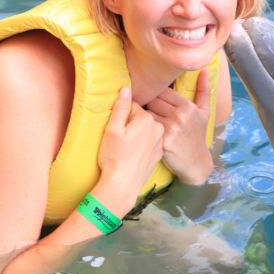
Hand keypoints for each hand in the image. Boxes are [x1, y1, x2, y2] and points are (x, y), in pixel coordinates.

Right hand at [97, 86, 163, 213]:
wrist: (123, 185)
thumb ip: (121, 107)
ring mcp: (161, 141)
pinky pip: (151, 141)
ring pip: (147, 129)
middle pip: (142, 116)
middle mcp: (158, 128)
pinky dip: (144, 143)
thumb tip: (126, 88)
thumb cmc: (114, 157)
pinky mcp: (160, 153)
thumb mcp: (113, 130)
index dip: (122, 115)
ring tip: (127, 146)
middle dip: (132, 122)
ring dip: (139, 132)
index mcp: (147, 119)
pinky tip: (135, 153)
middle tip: (121, 138)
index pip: (133, 106)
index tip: (117, 126)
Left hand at [145, 69, 212, 183]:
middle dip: (144, 101)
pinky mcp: (162, 141)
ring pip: (146, 113)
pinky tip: (134, 128)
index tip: (146, 94)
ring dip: (138, 114)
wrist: (196, 162)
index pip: (162, 90)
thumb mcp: (204, 112)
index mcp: (187, 106)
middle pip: (152, 100)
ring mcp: (171, 128)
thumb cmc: (198, 135)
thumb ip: (203, 90)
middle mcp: (179, 115)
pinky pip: (144, 128)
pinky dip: (137, 127)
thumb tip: (204, 70)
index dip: (153, 92)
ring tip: (133, 115)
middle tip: (136, 103)